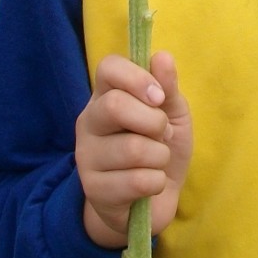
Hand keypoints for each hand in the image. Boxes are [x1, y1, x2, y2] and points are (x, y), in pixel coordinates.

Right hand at [75, 51, 192, 249]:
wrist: (152, 201)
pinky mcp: (94, 190)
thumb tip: (162, 56)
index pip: (108, 67)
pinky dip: (157, 182)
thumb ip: (167, 87)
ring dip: (160, 156)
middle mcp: (88, 122)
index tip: (159, 97)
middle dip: (154, 122)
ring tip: (156, 161)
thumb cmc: (160, 147)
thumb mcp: (171, 114)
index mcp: (106, 95)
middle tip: (162, 134)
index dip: (138, 78)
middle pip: (115, 105)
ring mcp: (86, 157)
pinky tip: (150, 184)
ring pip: (133, 148)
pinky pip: (137, 181)